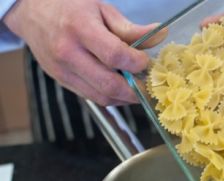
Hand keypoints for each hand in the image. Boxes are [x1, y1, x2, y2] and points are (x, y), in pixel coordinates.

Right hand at [4, 0, 166, 105]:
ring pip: (101, 96)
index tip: (146, 62)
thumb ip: (130, 29)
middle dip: (135, 91)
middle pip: (108, 84)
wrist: (33, 12)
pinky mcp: (62, 82)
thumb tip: (160, 36)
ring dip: (124, 98)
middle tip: (149, 87)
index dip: (136, 63)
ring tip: (137, 89)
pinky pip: (92, 97)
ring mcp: (63, 71)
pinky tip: (120, 89)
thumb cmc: (69, 6)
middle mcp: (68, 53)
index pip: (114, 55)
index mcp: (80, 29)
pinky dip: (111, 97)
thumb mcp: (102, 10)